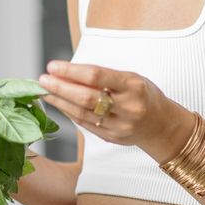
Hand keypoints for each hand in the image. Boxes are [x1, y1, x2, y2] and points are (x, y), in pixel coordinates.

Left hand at [39, 61, 192, 157]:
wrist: (161, 124)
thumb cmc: (143, 95)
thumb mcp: (130, 78)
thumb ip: (102, 76)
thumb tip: (66, 72)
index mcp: (133, 86)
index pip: (96, 76)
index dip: (71, 71)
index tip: (53, 66)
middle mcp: (128, 107)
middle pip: (86, 97)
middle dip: (61, 88)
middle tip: (43, 80)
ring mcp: (120, 126)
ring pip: (83, 114)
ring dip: (60, 102)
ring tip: (46, 92)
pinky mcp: (113, 138)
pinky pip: (86, 125)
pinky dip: (70, 113)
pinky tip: (60, 104)